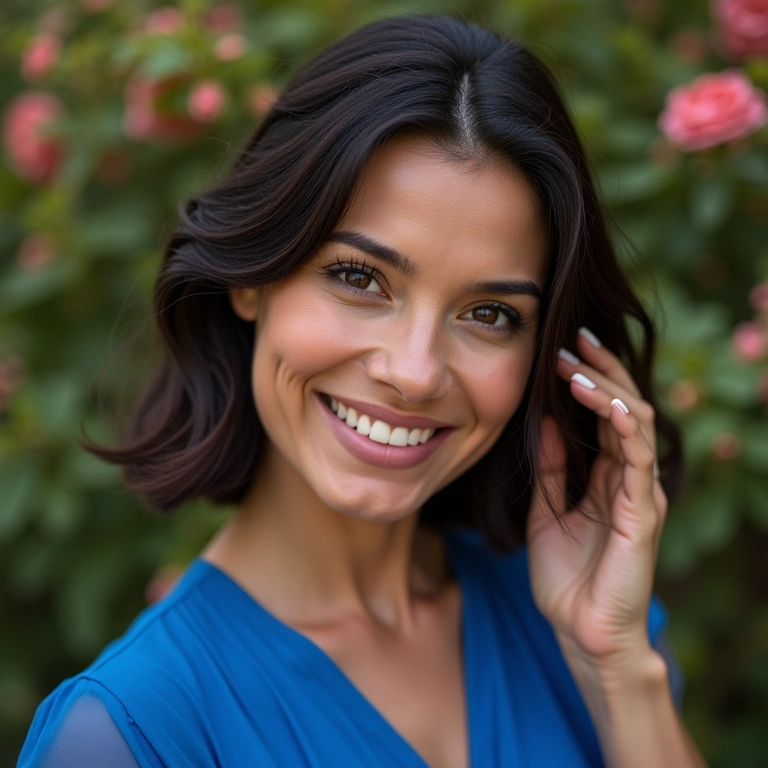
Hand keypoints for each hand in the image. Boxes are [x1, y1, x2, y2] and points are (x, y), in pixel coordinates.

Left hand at [526, 327, 667, 670]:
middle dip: (600, 371)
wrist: (580, 631)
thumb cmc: (565, 576)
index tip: (562, 347)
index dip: (588, 378)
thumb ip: (550, 465)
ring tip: (576, 366)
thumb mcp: (546, 508)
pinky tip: (605, 403)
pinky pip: (638, 460)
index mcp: (606, 476)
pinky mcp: (643, 513)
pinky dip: (624, 426)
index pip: (605, 413)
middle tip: (572, 341)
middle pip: (625, 407)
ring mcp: (640, 493)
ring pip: (636, 424)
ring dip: (607, 390)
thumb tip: (543, 417)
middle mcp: (629, 477)